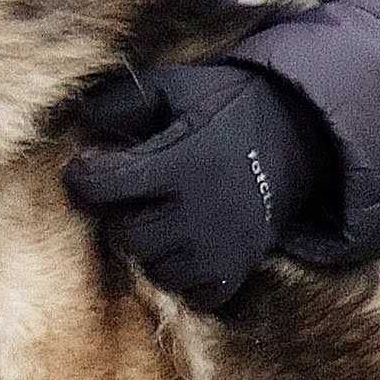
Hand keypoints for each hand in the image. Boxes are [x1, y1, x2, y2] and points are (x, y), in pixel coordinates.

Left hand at [63, 60, 329, 309]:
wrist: (296, 135)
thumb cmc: (226, 110)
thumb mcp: (179, 87)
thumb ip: (127, 98)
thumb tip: (85, 117)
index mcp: (181, 163)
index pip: (105, 186)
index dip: (82, 178)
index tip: (82, 169)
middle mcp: (199, 212)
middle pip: (125, 234)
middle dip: (119, 213)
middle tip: (131, 195)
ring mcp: (219, 248)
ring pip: (153, 267)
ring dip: (147, 245)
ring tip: (160, 217)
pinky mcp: (235, 271)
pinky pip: (189, 292)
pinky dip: (180, 273)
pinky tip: (183, 244)